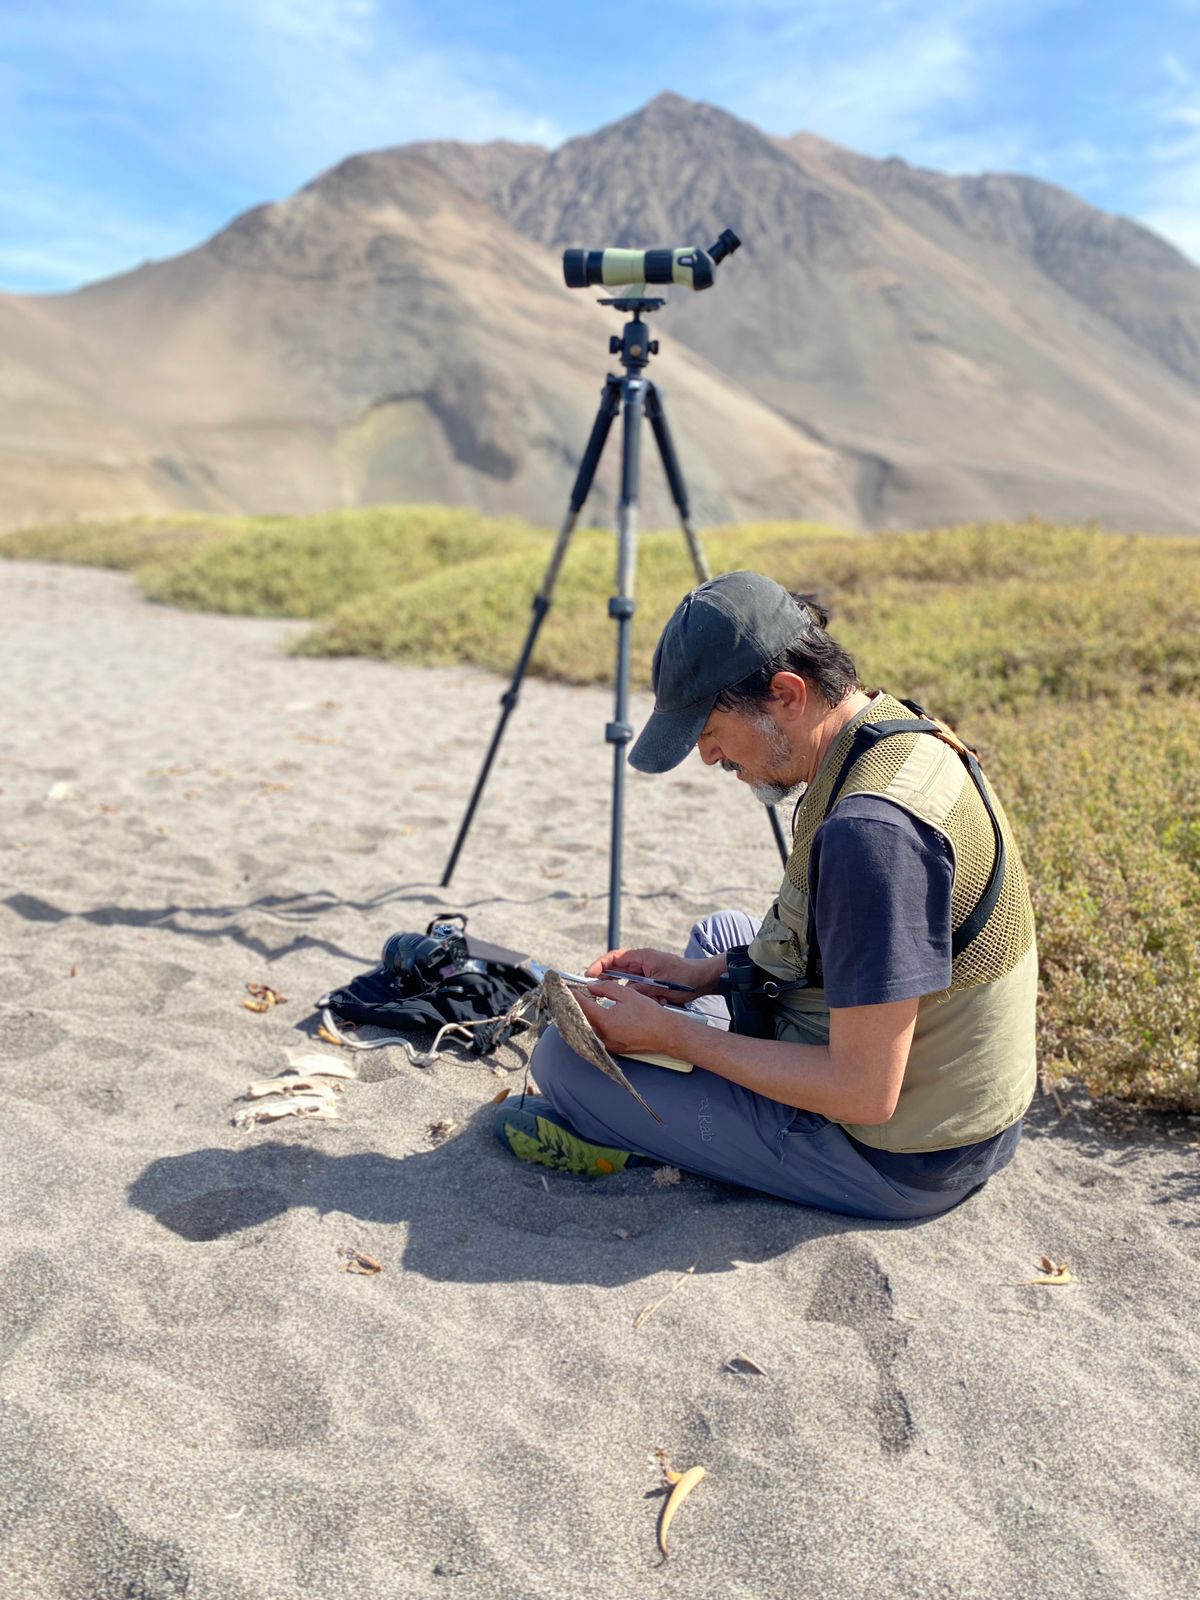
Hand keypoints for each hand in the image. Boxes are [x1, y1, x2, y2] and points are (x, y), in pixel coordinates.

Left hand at [575, 980, 676, 1056]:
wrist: (666, 1033)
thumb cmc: (650, 1014)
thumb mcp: (627, 994)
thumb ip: (606, 988)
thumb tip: (592, 987)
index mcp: (606, 1021)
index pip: (584, 1007)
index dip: (576, 996)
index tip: (570, 989)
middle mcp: (605, 1036)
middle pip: (586, 1019)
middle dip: (581, 1006)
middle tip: (578, 995)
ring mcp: (610, 1045)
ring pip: (592, 1028)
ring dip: (589, 1017)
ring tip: (588, 1004)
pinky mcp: (616, 1049)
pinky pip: (601, 1036)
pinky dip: (598, 1026)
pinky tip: (601, 1018)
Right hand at [585, 945, 723, 995]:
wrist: (704, 980)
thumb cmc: (684, 976)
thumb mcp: (660, 983)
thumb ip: (639, 988)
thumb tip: (623, 993)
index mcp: (641, 957)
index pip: (613, 958)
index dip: (598, 966)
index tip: (588, 976)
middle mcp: (640, 964)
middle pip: (617, 973)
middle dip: (615, 986)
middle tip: (604, 995)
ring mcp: (645, 975)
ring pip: (630, 987)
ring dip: (639, 996)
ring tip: (657, 998)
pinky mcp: (651, 985)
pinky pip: (641, 993)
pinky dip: (649, 998)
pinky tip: (663, 1000)